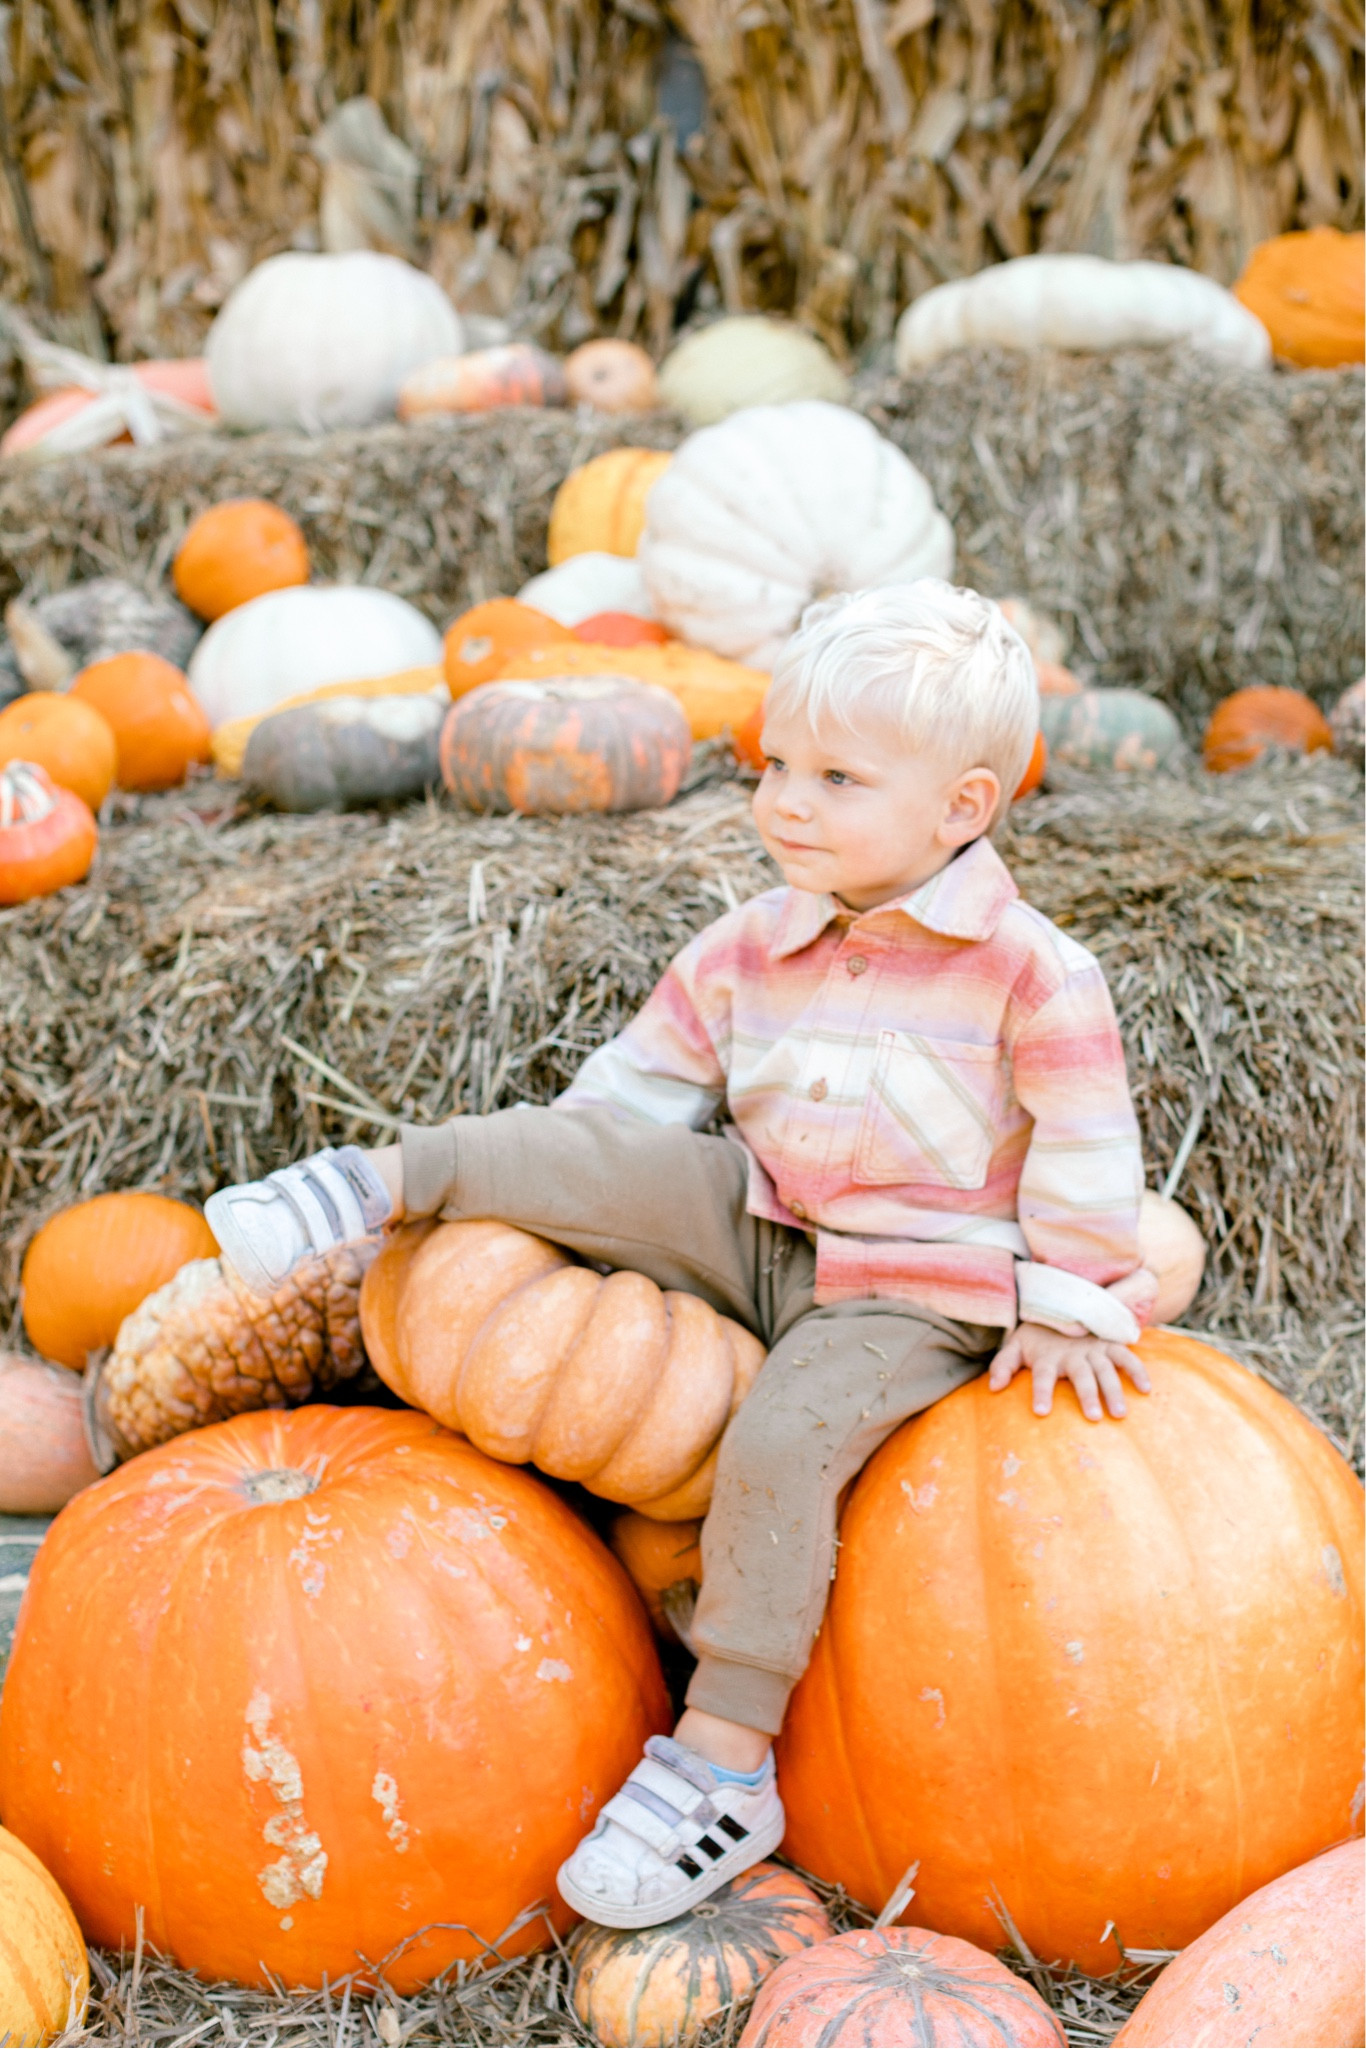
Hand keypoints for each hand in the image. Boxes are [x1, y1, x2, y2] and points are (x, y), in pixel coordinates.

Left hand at [989, 1321, 1150, 1421]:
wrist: (1056, 1306)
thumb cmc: (1035, 1337)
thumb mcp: (1014, 1347)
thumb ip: (1002, 1366)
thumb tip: (993, 1389)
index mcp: (1047, 1356)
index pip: (1042, 1376)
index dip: (1041, 1392)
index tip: (1041, 1412)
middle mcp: (1071, 1353)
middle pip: (1080, 1375)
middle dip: (1087, 1395)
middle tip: (1093, 1418)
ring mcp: (1092, 1348)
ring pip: (1105, 1369)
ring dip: (1113, 1389)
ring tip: (1119, 1413)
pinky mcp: (1108, 1344)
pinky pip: (1125, 1356)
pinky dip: (1136, 1370)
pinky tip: (1145, 1389)